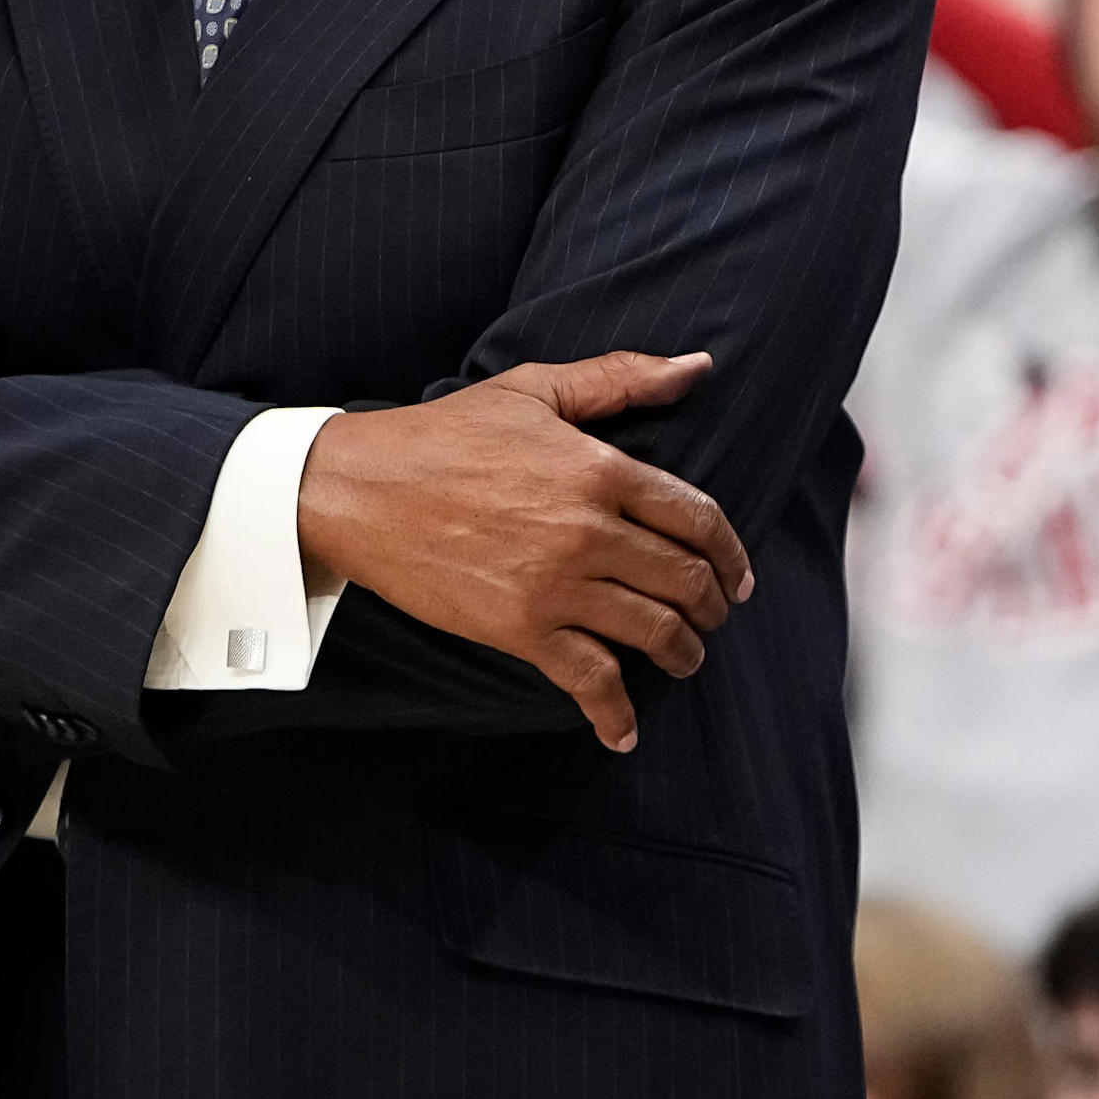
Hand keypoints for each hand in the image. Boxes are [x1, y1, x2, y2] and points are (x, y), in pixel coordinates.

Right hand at [294, 351, 751, 752]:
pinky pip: (590, 680)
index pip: (697, 518)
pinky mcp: (521, 629)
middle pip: (685, 580)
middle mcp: (590, 530)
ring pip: (653, 632)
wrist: (361, 488)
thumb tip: (697, 367)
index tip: (737, 576)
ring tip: (683, 659)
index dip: (730, 554)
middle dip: (711, 606)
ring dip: (682, 654)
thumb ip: (621, 377)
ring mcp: (557, 584)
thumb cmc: (446, 434)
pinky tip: (624, 730)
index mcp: (601, 468)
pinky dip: (615, 713)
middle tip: (711, 618)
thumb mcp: (535, 388)